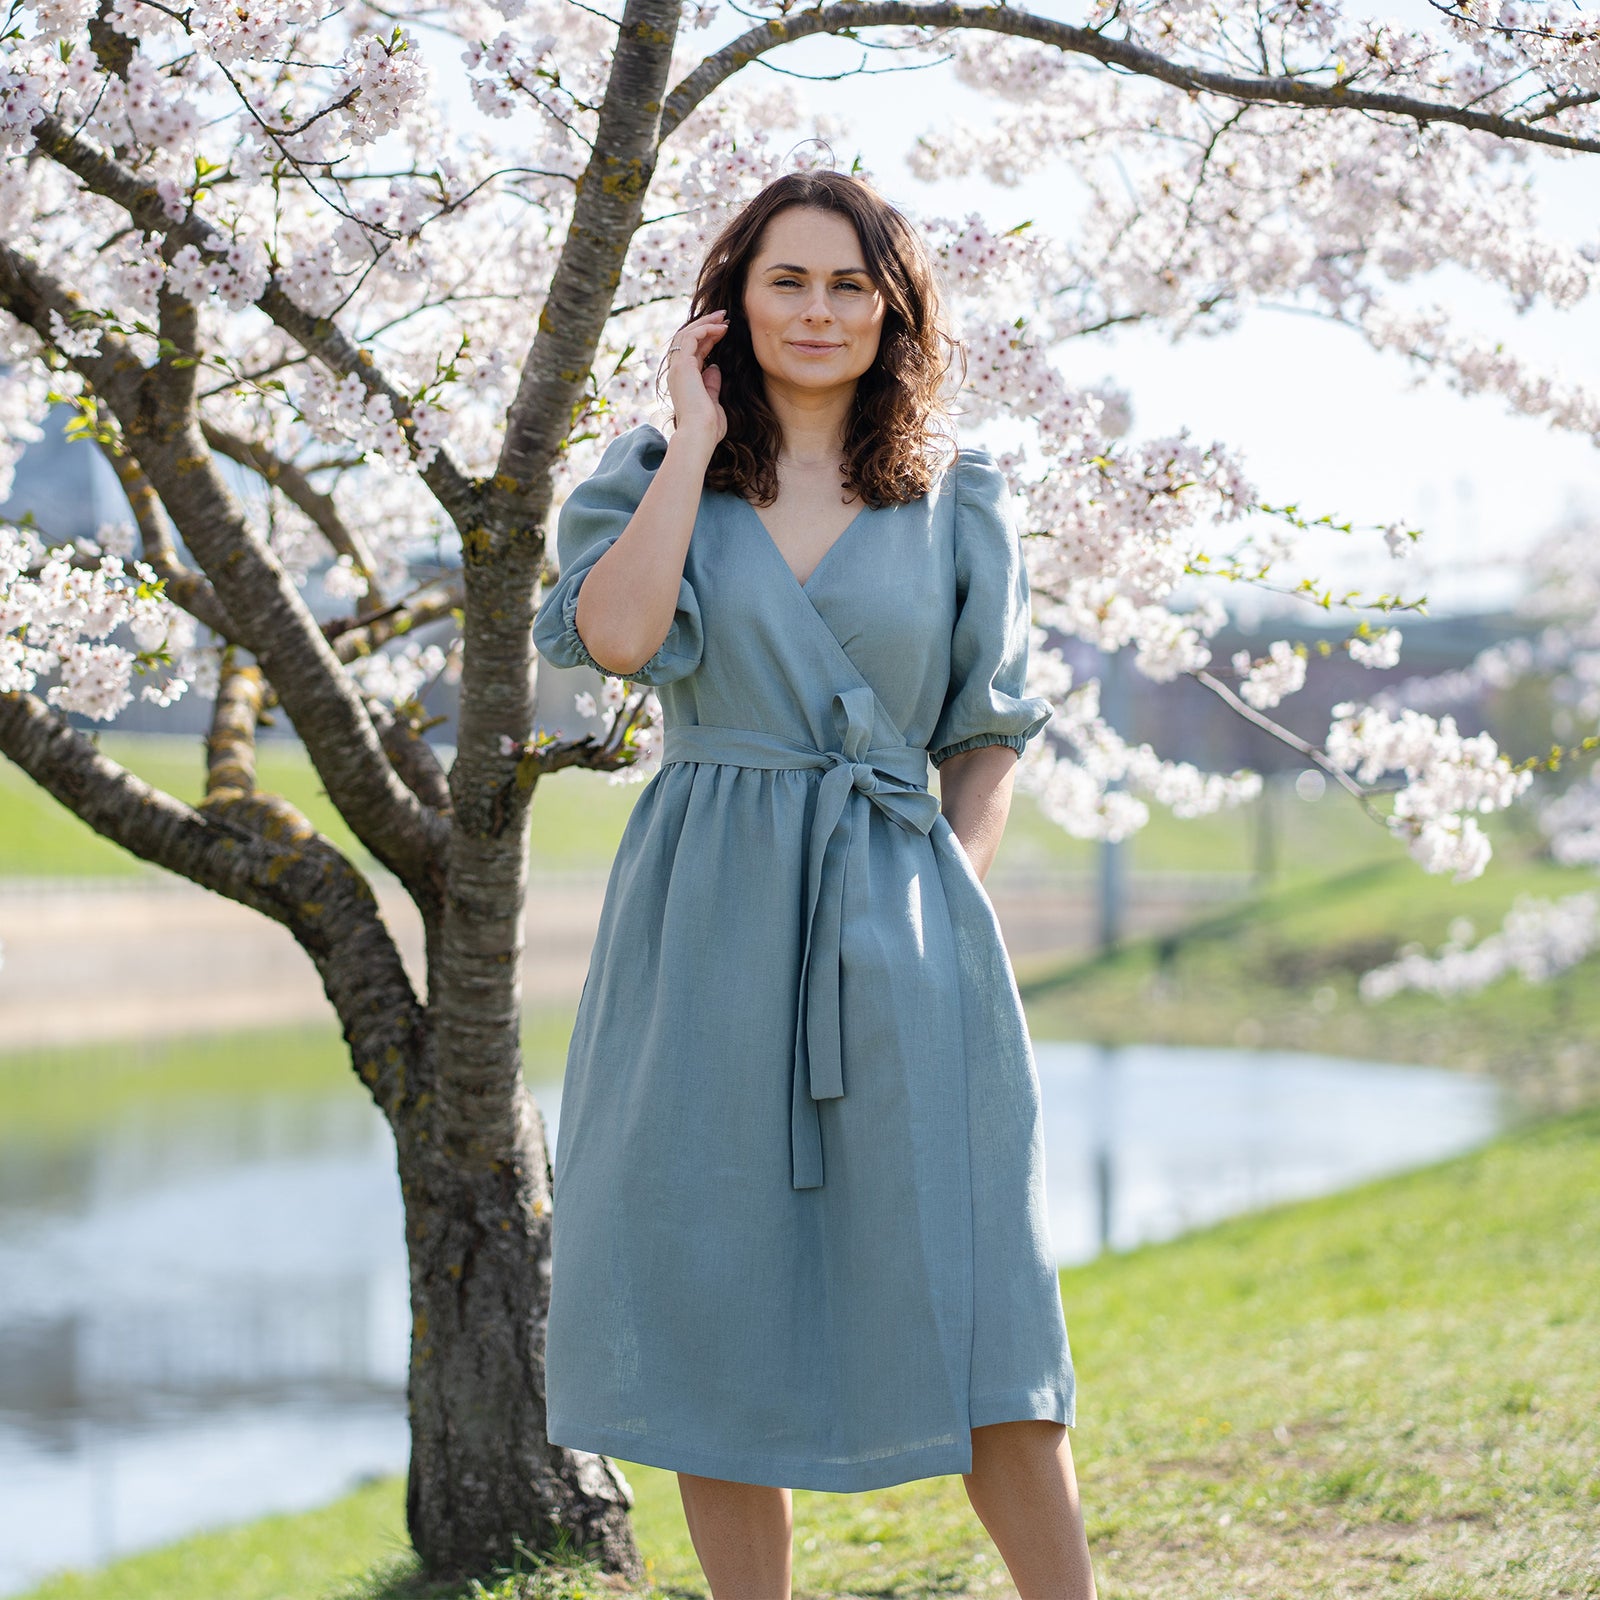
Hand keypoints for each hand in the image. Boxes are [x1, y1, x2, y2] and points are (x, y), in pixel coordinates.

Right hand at [665, 309, 728, 453]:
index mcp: (683, 380)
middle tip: (723, 316)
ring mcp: (677, 368)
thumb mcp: (713, 402)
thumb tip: (715, 367)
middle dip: (705, 325)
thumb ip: (712, 384)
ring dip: (706, 323)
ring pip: (687, 334)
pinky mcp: (682, 365)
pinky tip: (721, 329)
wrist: (699, 434)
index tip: (724, 330)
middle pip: (687, 339)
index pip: (694, 352)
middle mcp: (677, 372)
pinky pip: (691, 338)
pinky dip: (705, 330)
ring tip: (723, 318)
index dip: (708, 338)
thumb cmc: (708, 427)